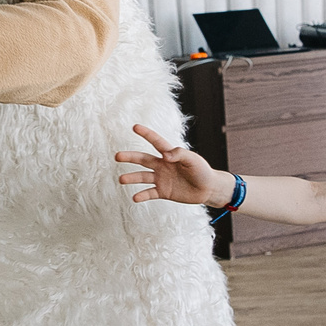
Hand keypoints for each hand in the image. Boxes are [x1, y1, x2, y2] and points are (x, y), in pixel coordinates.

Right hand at [115, 124, 235, 207]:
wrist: (208, 189)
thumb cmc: (202, 171)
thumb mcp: (193, 160)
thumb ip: (179, 154)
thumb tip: (165, 155)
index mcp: (170, 155)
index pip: (156, 142)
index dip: (146, 134)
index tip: (135, 127)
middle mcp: (162, 166)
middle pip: (143, 160)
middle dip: (130, 157)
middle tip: (117, 156)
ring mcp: (161, 179)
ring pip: (143, 177)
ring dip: (132, 178)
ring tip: (121, 179)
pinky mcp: (163, 192)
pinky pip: (150, 193)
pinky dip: (142, 195)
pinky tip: (135, 197)